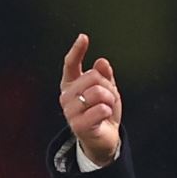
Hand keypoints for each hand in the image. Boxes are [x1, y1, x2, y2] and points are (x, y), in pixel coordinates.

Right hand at [58, 33, 121, 165]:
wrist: (104, 139)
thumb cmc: (103, 113)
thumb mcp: (107, 90)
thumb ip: (104, 76)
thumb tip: (101, 62)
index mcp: (71, 86)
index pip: (70, 64)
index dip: (77, 51)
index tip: (83, 38)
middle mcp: (66, 97)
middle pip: (92, 77)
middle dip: (108, 86)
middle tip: (108, 98)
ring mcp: (70, 111)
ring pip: (98, 92)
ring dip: (110, 100)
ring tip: (106, 109)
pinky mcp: (78, 125)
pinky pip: (100, 109)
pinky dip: (108, 112)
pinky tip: (104, 118)